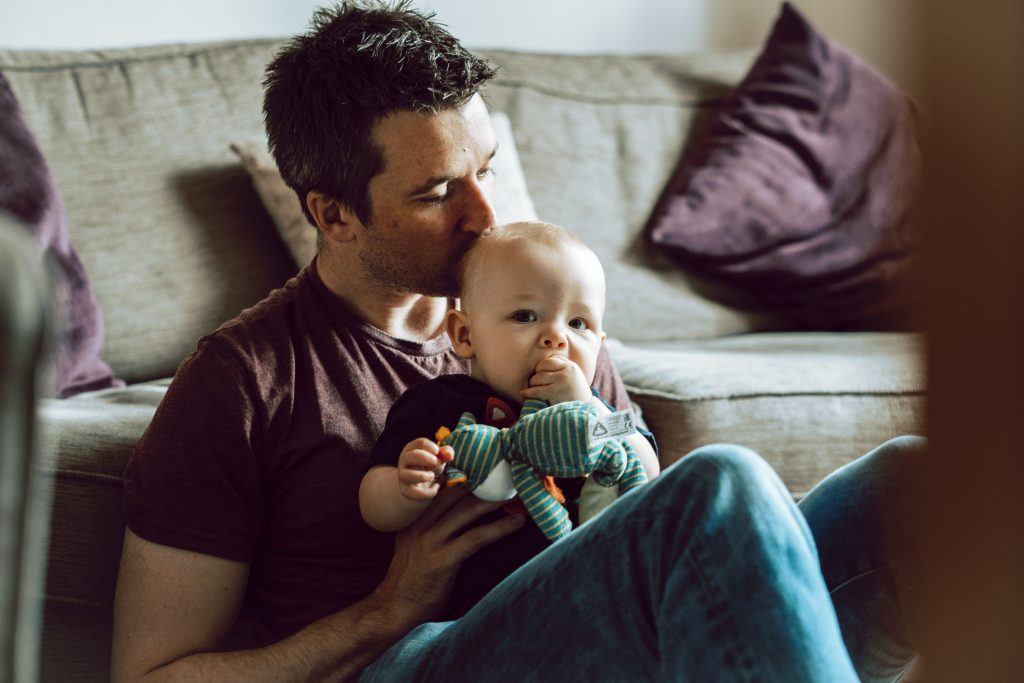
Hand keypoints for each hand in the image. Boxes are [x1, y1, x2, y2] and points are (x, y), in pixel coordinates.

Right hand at [372, 487, 525, 623]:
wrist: (394, 609)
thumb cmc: (409, 580)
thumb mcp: (411, 546)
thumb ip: (427, 528)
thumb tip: (453, 514)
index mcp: (414, 519)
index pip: (441, 489)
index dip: (464, 476)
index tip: (485, 466)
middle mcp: (421, 525)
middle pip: (456, 494)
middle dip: (482, 482)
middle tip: (505, 475)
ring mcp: (431, 542)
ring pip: (467, 511)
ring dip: (495, 501)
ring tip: (516, 494)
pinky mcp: (443, 560)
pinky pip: (476, 538)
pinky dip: (500, 528)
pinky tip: (517, 522)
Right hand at [397, 438, 453, 501]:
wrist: (420, 484)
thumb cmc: (429, 466)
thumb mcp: (438, 458)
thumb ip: (445, 454)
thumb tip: (449, 454)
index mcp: (413, 448)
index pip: (420, 443)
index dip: (430, 446)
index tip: (438, 451)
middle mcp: (405, 461)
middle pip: (412, 456)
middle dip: (426, 458)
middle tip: (436, 462)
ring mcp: (403, 476)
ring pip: (408, 475)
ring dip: (423, 476)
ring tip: (432, 476)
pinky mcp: (406, 490)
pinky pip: (415, 493)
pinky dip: (429, 492)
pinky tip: (436, 487)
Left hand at [521, 355, 590, 403]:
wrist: (584, 410)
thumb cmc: (576, 393)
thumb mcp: (574, 376)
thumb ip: (562, 367)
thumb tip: (543, 362)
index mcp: (571, 366)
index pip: (551, 360)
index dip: (542, 366)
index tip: (539, 373)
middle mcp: (567, 371)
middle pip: (543, 366)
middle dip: (536, 373)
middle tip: (534, 381)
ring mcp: (561, 381)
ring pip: (538, 377)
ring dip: (532, 383)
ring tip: (532, 388)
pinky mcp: (556, 392)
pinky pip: (537, 390)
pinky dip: (528, 392)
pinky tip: (524, 393)